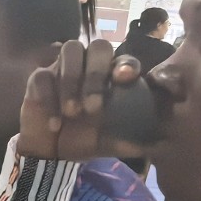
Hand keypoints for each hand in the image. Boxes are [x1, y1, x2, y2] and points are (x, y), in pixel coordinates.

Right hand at [17, 39, 144, 160]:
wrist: (51, 153)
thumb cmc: (85, 140)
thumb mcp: (112, 144)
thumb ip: (133, 141)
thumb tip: (161, 145)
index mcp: (110, 77)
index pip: (123, 59)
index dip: (125, 64)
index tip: (125, 79)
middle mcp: (88, 65)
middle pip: (97, 46)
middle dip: (96, 73)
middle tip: (93, 107)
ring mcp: (62, 68)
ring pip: (70, 50)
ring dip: (72, 80)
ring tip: (73, 112)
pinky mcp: (38, 78)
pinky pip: (42, 76)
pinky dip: (50, 100)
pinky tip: (55, 124)